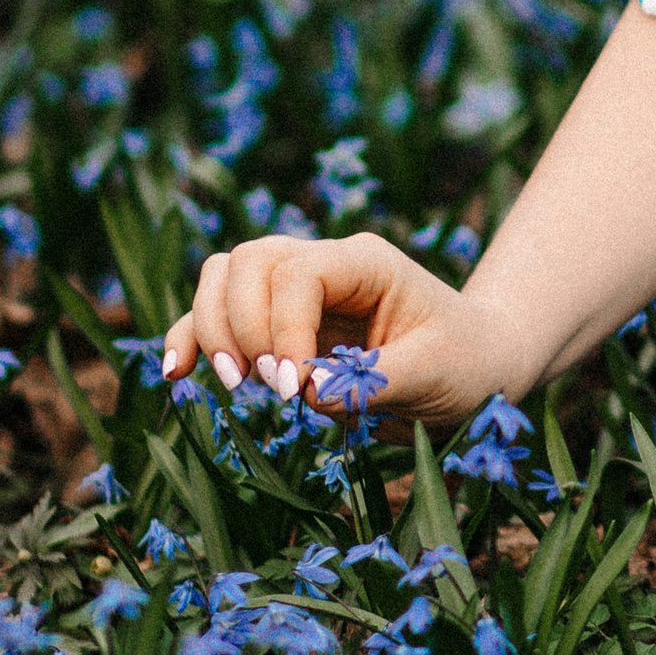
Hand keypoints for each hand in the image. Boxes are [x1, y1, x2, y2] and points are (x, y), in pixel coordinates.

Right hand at [163, 233, 539, 433]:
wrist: (478, 367)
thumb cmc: (468, 363)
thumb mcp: (437, 376)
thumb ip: (372, 383)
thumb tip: (305, 392)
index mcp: (366, 262)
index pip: (297, 273)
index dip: (281, 327)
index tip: (294, 389)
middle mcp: (325, 265)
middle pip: (246, 262)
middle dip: (239, 325)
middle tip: (260, 387)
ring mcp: (296, 291)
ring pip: (222, 279)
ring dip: (212, 329)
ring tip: (232, 385)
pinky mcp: (280, 324)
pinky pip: (219, 317)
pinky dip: (193, 339)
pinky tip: (177, 373)